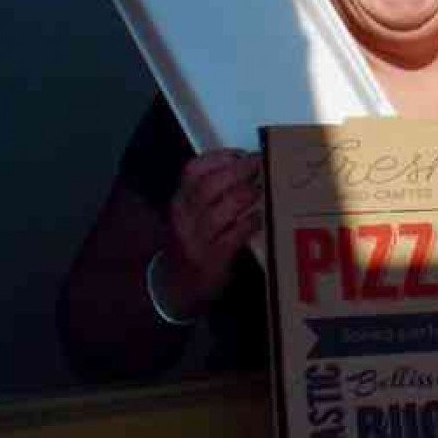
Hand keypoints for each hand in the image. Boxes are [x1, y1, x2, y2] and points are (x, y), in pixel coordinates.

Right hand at [159, 150, 262, 317]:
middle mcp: (184, 218)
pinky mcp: (212, 260)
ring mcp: (197, 240)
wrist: (177, 284)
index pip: (192, 171)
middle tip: (258, 165)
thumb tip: (244, 165)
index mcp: (179, 201)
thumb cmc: (192, 241)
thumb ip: (209, 191)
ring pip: (219, 212)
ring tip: (261, 188)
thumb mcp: (190, 213)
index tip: (240, 153)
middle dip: (236, 172)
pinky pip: (232, 238)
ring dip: (243, 196)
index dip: (218, 158)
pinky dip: (248, 225)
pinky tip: (260, 217)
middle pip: (208, 188)